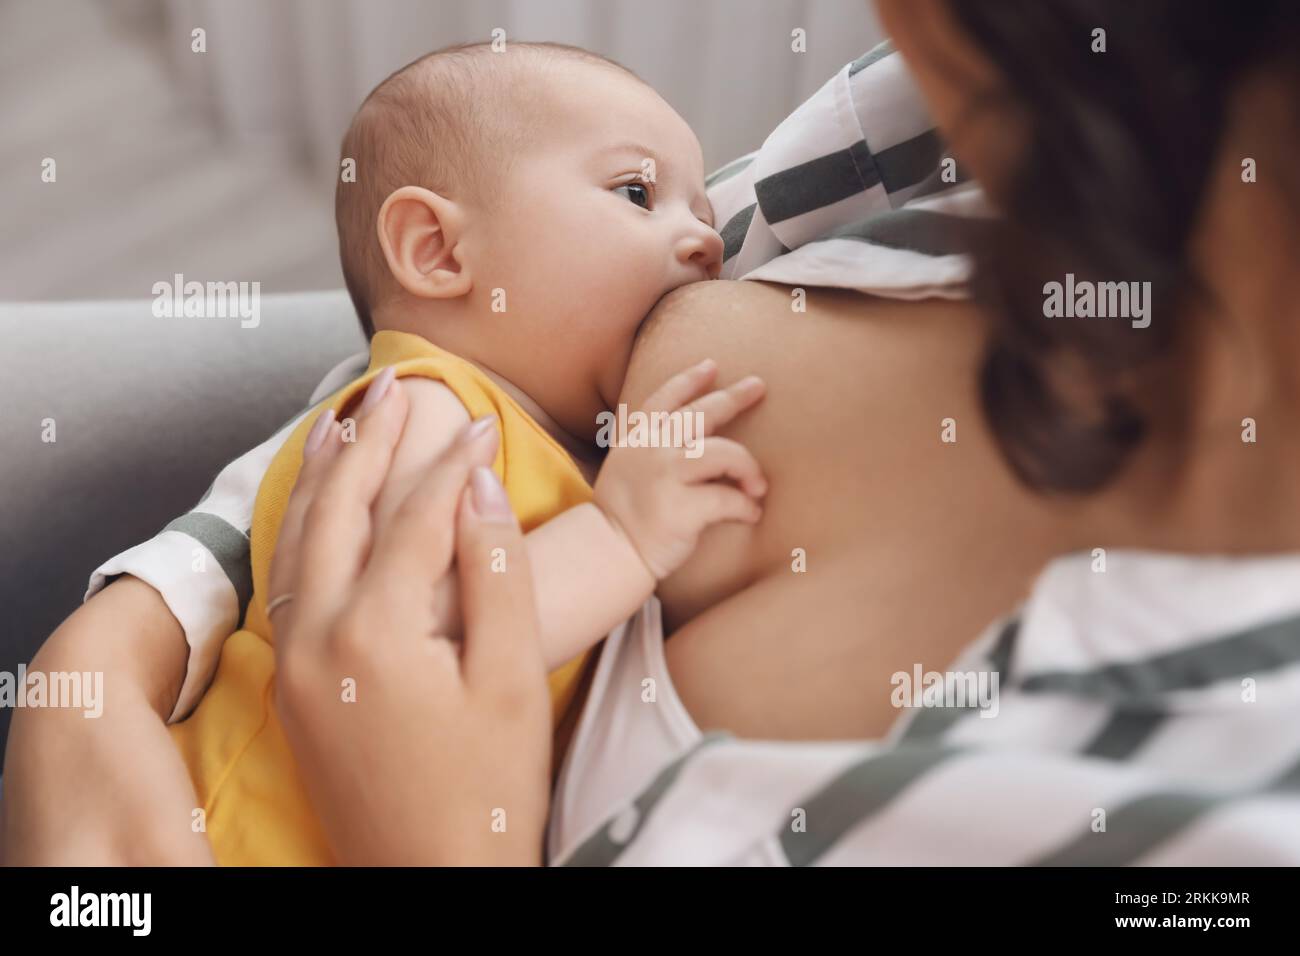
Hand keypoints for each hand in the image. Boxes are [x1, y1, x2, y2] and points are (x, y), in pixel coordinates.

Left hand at [268, 371, 551, 864]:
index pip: (417, 516)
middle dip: (370, 442)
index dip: (455, 463)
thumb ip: (497, 572)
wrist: (428, 882)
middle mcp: (318, 638)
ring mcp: (296, 664)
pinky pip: (288, 583)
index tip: (486, 425)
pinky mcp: (293, 688)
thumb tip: (481, 484)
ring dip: (322, 476)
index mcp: (376, 630)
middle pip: (339, 510)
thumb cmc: (486, 793)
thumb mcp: (513, 679)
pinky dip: (301, 530)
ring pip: (298, 541)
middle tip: (399, 389)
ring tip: (342, 420)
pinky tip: (315, 510)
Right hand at [593, 358, 766, 579]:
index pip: (666, 397)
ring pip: (725, 452)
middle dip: (735, 397)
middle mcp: (652, 448)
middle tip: (759, 387)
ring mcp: (666, 475)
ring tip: (758, 485)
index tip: (712, 366)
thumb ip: (647, 448)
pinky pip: (728, 499)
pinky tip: (751, 514)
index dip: (690, 380)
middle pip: (703, 413)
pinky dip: (745, 506)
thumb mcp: (624, 467)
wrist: (607, 552)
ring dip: (749, 467)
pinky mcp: (681, 507)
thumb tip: (688, 439)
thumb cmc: (621, 515)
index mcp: (637, 438)